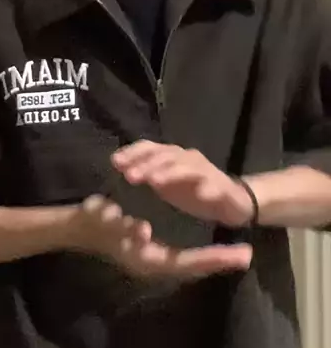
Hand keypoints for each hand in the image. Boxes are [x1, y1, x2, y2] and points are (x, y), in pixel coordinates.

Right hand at [70, 194, 251, 280]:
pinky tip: (214, 251)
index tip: (240, 255)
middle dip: (218, 261)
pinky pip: (182, 260)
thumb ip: (125, 227)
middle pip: (192, 267)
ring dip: (211, 260)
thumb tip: (144, 231)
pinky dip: (199, 257)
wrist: (79, 226)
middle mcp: (152, 264)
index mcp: (145, 259)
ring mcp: (153, 261)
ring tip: (237, 256)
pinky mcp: (154, 255)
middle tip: (245, 256)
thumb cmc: (95, 222)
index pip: (185, 262)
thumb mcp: (107, 221)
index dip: (212, 259)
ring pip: (189, 265)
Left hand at [112, 141, 254, 226]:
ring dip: (171, 173)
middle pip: (166, 156)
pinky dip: (208, 189)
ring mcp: (206, 171)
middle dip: (147, 164)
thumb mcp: (164, 183)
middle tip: (130, 176)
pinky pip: (216, 187)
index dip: (133, 152)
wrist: (232, 201)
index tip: (115, 162)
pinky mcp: (223, 187)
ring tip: (155, 181)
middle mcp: (188, 158)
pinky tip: (201, 195)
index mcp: (172, 156)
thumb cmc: (193, 189)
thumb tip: (119, 165)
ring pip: (188, 168)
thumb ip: (144, 173)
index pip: (150, 147)